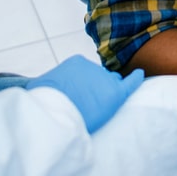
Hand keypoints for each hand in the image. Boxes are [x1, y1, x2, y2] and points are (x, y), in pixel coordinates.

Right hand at [26, 56, 144, 132]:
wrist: (53, 113)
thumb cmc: (43, 103)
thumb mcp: (40, 86)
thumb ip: (47, 82)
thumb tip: (36, 86)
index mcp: (77, 62)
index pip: (88, 73)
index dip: (85, 86)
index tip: (80, 96)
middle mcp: (93, 67)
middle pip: (102, 77)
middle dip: (98, 88)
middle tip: (90, 104)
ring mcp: (105, 79)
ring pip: (112, 84)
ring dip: (109, 92)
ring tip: (101, 106)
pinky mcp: (115, 93)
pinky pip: (130, 84)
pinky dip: (136, 79)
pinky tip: (140, 75)